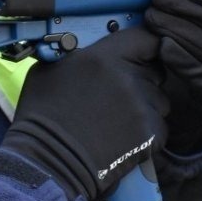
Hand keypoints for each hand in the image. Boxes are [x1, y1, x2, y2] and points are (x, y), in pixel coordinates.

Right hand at [2, 26, 169, 200]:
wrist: (48, 162)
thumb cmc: (42, 117)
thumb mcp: (50, 68)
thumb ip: (79, 54)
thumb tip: (89, 50)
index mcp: (104, 57)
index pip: (145, 38)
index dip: (145, 45)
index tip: (142, 52)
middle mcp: (128, 78)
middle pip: (155, 70)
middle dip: (143, 78)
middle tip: (119, 93)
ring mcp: (141, 107)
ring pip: (159, 100)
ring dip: (146, 106)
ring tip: (118, 118)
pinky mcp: (149, 135)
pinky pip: (159, 126)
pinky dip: (146, 132)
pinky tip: (122, 137)